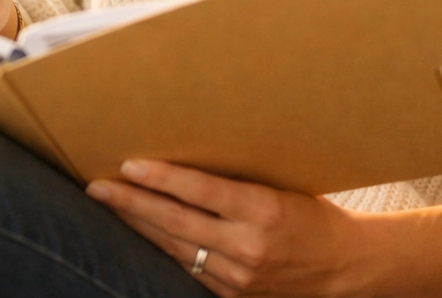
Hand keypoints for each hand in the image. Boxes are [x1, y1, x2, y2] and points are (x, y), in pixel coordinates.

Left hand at [85, 160, 369, 296]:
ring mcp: (239, 276)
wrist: (344, 267)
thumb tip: (187, 156)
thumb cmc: (313, 212)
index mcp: (263, 210)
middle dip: (132, 204)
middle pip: (176, 222)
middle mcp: (248, 246)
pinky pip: (189, 269)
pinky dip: (162, 250)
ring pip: (175, 248)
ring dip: (139, 227)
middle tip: (97, 187)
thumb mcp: (280, 185)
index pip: (200, 192)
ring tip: (109, 206)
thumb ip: (237, 180)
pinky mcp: (234, 296)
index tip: (129, 165)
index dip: (162, 178)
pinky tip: (141, 234)